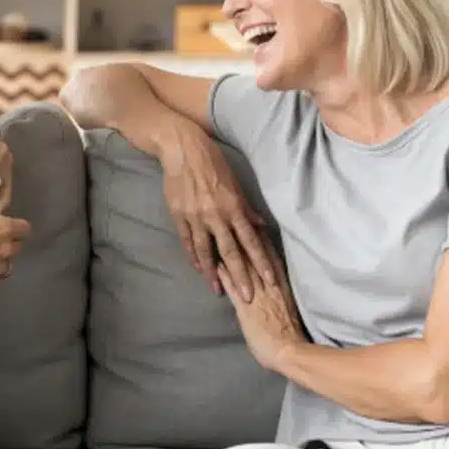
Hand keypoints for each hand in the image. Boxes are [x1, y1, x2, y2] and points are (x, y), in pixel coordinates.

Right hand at [155, 116, 275, 301]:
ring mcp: (196, 218)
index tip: (269, 280)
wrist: (182, 150)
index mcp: (233, 207)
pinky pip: (188, 242)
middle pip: (231, 252)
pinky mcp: (179, 216)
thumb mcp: (234, 183)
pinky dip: (194, 256)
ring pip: (207, 251)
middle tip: (247, 298)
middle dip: (240, 276)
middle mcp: (216, 216)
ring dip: (213, 273)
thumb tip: (260, 225)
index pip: (251, 240)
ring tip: (218, 290)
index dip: (260, 261)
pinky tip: (199, 268)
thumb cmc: (213, 163)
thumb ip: (246, 207)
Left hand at [218, 236, 303, 372]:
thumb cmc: (291, 333)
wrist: (289, 351)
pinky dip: (224, 275)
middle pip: (254, 257)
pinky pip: (233, 288)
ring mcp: (255, 295)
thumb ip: (280, 290)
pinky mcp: (244, 309)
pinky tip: (215, 265)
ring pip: (243, 268)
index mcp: (280, 284)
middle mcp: (268, 285)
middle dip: (244, 238)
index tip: (255, 223)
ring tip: (220, 235)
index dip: (261, 240)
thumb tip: (274, 278)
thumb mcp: (287, 304)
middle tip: (235, 221)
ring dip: (231, 252)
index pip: (270, 257)